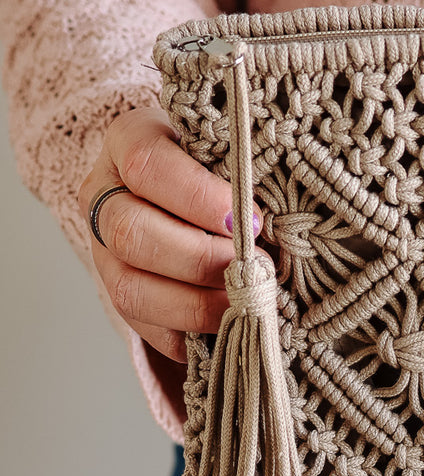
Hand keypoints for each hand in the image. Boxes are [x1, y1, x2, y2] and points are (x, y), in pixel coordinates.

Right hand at [78, 108, 246, 363]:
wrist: (195, 189)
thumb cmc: (223, 162)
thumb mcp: (231, 148)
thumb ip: (243, 170)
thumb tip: (268, 222)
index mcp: (128, 140)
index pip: (147, 165)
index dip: (198, 197)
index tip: (249, 221)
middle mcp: (104, 195)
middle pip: (130, 234)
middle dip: (200, 260)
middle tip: (252, 268)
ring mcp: (103, 250)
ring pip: (129, 289)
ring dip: (195, 305)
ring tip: (246, 303)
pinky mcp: (119, 294)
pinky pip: (143, 328)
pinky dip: (187, 335)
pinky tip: (227, 328)